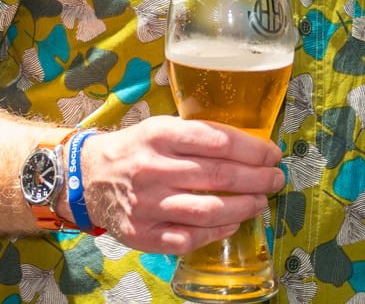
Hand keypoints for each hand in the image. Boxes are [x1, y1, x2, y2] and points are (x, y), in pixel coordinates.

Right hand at [79, 115, 284, 251]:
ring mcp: (146, 205)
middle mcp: (152, 169)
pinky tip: (232, 223)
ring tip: (260, 201)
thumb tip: (249, 146)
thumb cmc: (135, 149)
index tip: (272, 154)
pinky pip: (189, 238)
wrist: (88, 177)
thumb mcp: (160, 127)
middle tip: (276, 179)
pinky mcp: (142, 234)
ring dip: (243, 207)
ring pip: (208, 210)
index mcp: (160, 135)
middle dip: (257, 178)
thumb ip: (197, 135)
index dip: (252, 149)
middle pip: (219, 176)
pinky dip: (217, 232)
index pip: (217, 140)